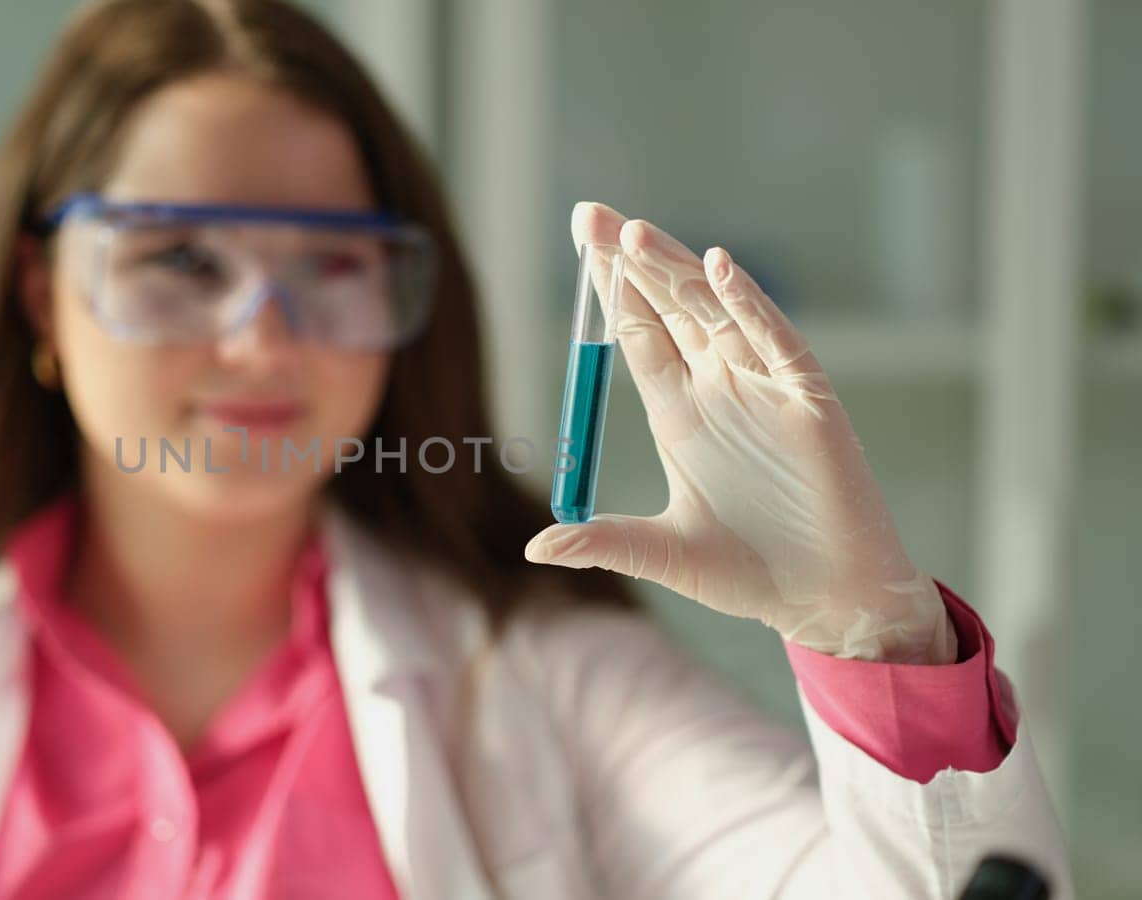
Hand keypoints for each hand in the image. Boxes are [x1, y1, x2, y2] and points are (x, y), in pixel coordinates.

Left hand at [525, 202, 955, 664]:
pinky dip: (748, 303)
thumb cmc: (750, 575)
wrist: (826, 601)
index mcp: (678, 413)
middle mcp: (718, 388)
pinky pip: (776, 340)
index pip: (637, 333)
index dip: (611, 289)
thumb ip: (602, 542)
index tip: (581, 243)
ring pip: (714, 310)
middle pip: (668, 306)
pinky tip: (717, 268)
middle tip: (589, 214)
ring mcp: (764, 388)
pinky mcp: (809, 401)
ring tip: (632, 232)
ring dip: (675, 270)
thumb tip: (535, 546)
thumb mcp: (662, 554)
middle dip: (630, 261)